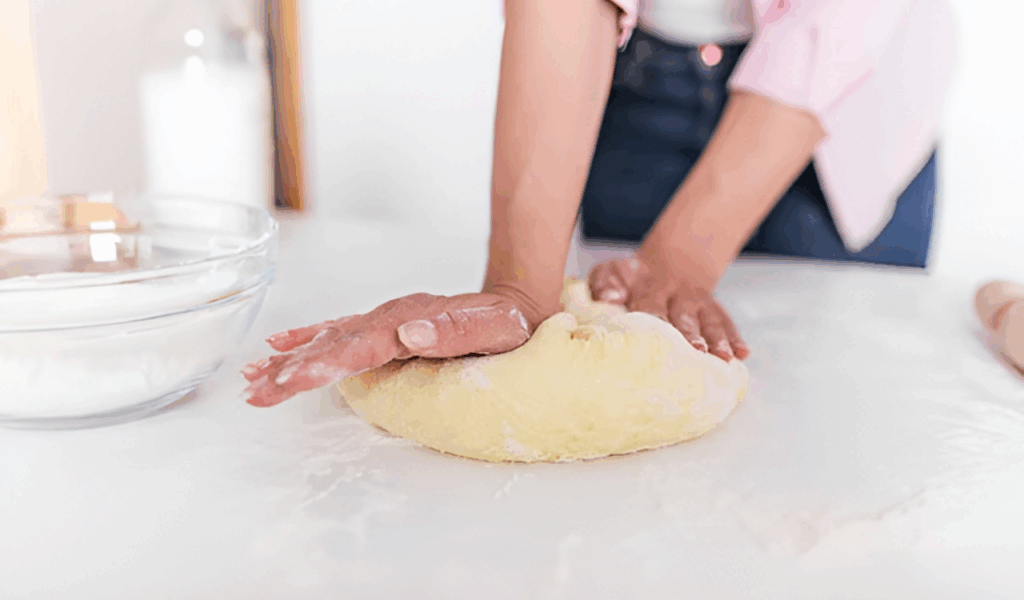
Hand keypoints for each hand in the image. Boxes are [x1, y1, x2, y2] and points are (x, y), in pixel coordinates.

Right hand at [242, 290, 534, 406]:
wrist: (514, 305)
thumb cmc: (507, 327)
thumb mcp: (494, 331)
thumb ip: (452, 332)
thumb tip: (408, 332)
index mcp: (411, 322)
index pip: (360, 346)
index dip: (325, 362)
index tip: (293, 376)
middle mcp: (390, 317)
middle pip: (333, 345)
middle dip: (292, 369)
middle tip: (256, 392)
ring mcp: (384, 319)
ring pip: (328, 339)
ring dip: (290, 360)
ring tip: (252, 379)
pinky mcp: (383, 324)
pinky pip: (338, 330)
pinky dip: (308, 337)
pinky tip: (279, 345)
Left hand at [587, 256, 749, 361]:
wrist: (662, 264)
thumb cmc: (629, 280)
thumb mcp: (610, 272)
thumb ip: (604, 284)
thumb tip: (608, 299)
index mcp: (648, 288)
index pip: (652, 305)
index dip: (656, 319)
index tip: (660, 334)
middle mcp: (676, 294)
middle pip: (685, 316)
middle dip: (692, 334)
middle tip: (698, 351)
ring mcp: (698, 301)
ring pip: (710, 320)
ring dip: (718, 339)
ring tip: (725, 357)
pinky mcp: (713, 308)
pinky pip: (726, 321)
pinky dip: (735, 337)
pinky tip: (743, 353)